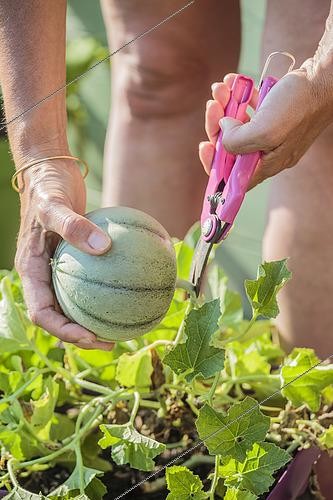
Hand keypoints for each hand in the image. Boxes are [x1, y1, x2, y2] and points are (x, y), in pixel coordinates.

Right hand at [15, 158, 112, 349]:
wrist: (49, 170)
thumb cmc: (47, 187)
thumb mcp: (54, 204)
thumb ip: (73, 226)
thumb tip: (103, 248)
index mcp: (30, 270)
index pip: (42, 312)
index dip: (63, 331)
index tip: (90, 336)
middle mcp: (43, 275)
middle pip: (60, 316)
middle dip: (82, 334)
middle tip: (112, 341)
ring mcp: (58, 268)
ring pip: (75, 302)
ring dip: (95, 318)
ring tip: (124, 326)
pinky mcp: (74, 258)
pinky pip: (91, 279)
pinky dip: (108, 288)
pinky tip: (132, 289)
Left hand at [199, 62, 332, 187]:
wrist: (323, 77)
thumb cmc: (299, 104)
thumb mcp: (264, 130)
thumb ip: (237, 141)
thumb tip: (223, 130)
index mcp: (266, 164)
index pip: (233, 177)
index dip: (214, 164)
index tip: (204, 145)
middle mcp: (268, 152)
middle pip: (231, 147)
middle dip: (217, 125)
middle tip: (213, 105)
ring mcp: (271, 133)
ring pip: (238, 125)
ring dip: (225, 106)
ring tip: (221, 87)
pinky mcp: (274, 115)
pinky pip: (249, 110)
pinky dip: (239, 97)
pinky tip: (234, 82)